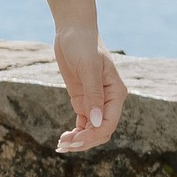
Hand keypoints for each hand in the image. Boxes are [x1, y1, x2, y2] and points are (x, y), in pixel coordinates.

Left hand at [52, 32, 126, 153]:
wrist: (72, 30)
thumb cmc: (83, 44)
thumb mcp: (89, 68)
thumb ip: (93, 95)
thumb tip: (96, 122)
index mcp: (116, 93)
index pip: (109, 123)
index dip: (93, 136)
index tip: (75, 140)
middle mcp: (109, 100)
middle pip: (101, 131)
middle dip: (85, 141)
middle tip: (64, 146)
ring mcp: (96, 101)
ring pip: (92, 130)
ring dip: (79, 140)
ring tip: (61, 145)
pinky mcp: (83, 99)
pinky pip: (83, 123)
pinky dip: (75, 132)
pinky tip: (63, 138)